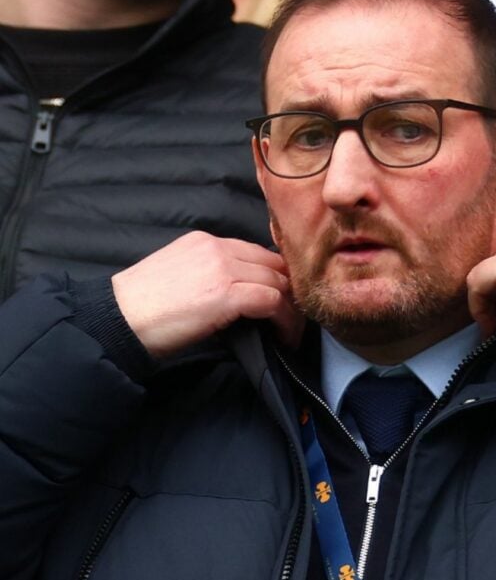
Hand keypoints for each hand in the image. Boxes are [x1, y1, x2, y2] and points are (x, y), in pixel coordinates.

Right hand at [112, 231, 302, 357]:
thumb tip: (244, 296)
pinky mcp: (227, 293)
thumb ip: (213, 274)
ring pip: (279, 283)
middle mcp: (218, 248)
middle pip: (274, 265)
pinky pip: (272, 302)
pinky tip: (283, 338)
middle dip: (289, 292)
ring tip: (291, 333)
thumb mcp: (180, 276)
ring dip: (290, 310)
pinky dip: (284, 321)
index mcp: (205, 241)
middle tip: (295, 319)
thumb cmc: (141, 308)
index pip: (258, 253)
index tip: (283, 302)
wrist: (116, 320)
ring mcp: (224, 268)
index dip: (276, 278)